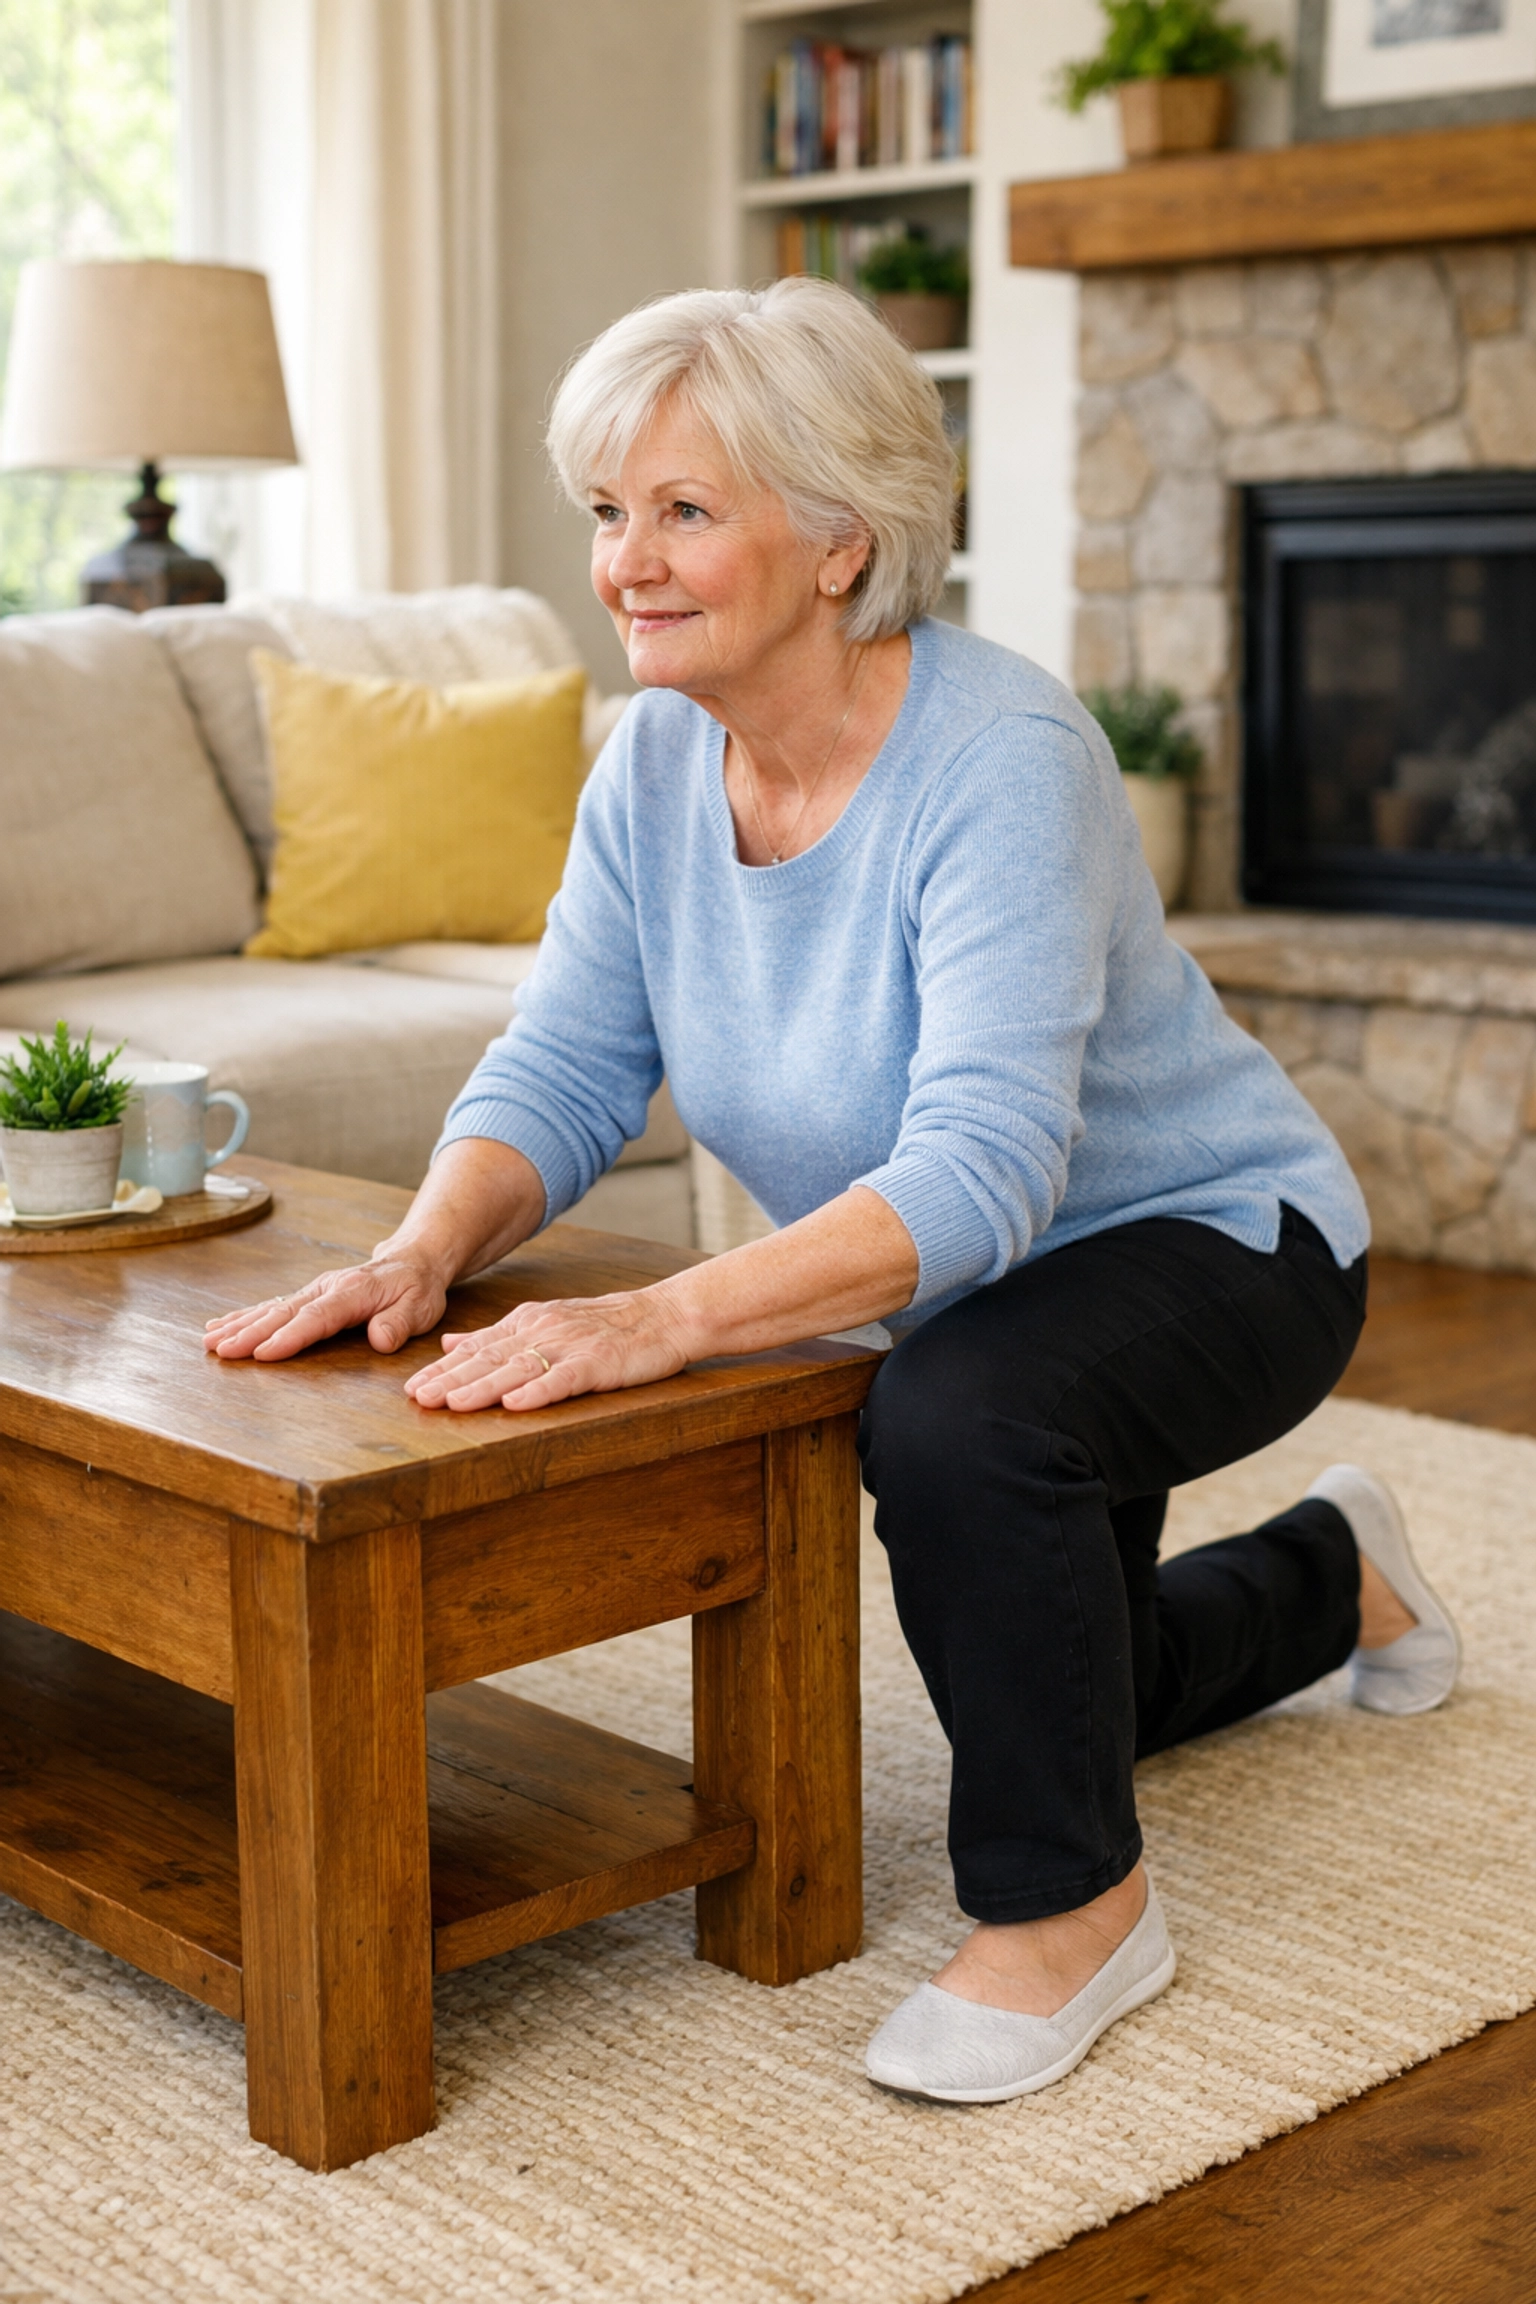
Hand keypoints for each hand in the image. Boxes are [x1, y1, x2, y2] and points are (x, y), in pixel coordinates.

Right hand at [204, 1247, 449, 1360]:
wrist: (412, 1260)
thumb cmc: (416, 1287)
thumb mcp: (420, 1305)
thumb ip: (400, 1322)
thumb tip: (380, 1339)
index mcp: (353, 1292)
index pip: (317, 1317)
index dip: (290, 1336)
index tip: (263, 1353)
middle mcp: (326, 1288)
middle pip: (284, 1313)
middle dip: (250, 1332)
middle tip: (221, 1350)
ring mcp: (313, 1291)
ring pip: (271, 1309)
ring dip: (239, 1325)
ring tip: (209, 1341)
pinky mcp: (307, 1296)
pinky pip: (272, 1307)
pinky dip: (244, 1317)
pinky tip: (220, 1326)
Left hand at [404, 1285, 694, 1412]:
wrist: (663, 1315)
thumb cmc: (605, 1326)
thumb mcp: (544, 1322)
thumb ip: (497, 1335)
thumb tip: (449, 1344)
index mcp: (527, 1323)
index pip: (477, 1347)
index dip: (442, 1368)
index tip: (411, 1387)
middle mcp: (542, 1331)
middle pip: (490, 1357)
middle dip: (451, 1379)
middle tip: (418, 1398)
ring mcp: (570, 1346)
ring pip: (518, 1367)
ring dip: (483, 1385)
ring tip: (453, 1402)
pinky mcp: (598, 1362)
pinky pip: (564, 1378)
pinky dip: (539, 1391)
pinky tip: (515, 1404)